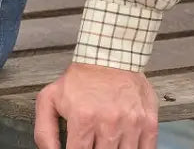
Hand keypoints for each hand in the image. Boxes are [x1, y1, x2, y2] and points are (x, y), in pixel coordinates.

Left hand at [34, 62, 157, 148]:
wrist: (111, 54)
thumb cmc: (81, 79)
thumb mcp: (50, 99)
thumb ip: (45, 132)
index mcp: (83, 118)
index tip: (78, 148)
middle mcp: (108, 123)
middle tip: (93, 142)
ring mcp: (131, 124)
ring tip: (106, 140)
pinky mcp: (148, 123)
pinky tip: (124, 143)